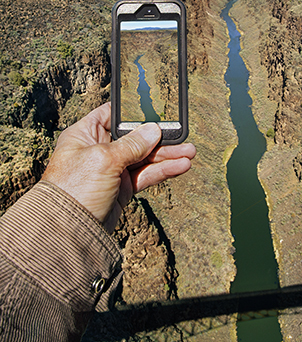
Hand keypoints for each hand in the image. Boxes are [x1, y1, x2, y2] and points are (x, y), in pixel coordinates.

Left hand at [42, 103, 195, 232]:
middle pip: (134, 137)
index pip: (112, 114)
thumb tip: (153, 130)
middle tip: (183, 136)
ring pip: (144, 157)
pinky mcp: (121, 188)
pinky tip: (180, 166)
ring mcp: (111, 169)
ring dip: (167, 155)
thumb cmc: (75, 189)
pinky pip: (146, 175)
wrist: (70, 231)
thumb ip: (131, 144)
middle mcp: (98, 149)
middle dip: (159, 137)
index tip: (157, 110)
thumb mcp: (104, 159)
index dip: (134, 111)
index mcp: (85, 134)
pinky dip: (162, 171)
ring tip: (190, 153)